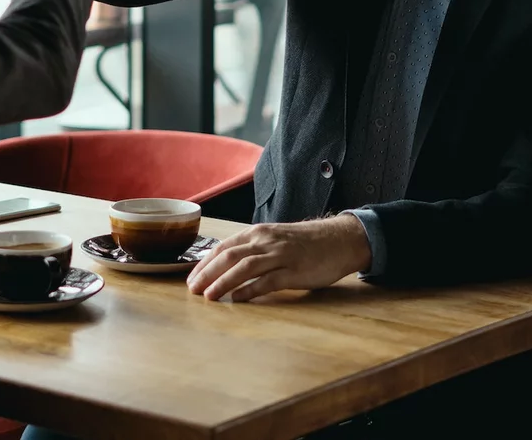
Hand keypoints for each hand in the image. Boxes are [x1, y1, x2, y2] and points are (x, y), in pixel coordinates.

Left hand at [185, 215, 371, 302]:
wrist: (340, 239)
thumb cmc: (306, 243)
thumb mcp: (275, 239)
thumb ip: (254, 249)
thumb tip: (227, 266)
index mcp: (259, 232)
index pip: (224, 247)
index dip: (205, 263)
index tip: (192, 278)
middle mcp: (266, 241)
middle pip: (229, 256)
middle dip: (207, 273)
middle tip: (192, 290)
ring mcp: (280, 255)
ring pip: (244, 267)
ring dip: (223, 282)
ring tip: (209, 296)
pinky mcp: (294, 271)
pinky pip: (267, 281)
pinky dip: (250, 290)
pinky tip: (237, 300)